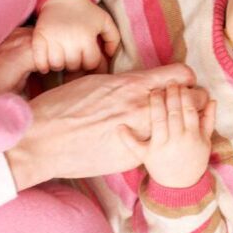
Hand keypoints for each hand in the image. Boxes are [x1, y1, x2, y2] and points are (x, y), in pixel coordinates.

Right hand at [5, 64, 208, 189]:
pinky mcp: (134, 157)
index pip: (181, 75)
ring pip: (184, 125)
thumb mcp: (97, 82)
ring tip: (174, 126)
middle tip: (183, 106)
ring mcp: (140, 134)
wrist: (40, 141)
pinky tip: (154, 145)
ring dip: (182, 124)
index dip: (184, 80)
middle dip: (191, 101)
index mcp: (133, 84)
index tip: (180, 85)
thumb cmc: (62, 107)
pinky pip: (160, 147)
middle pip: (192, 99)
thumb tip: (141, 82)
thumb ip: (126, 83)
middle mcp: (142, 107)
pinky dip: (161, 145)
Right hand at [33, 0, 120, 73]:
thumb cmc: (85, 11)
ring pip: (57, 65)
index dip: (91, 62)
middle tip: (75, 55)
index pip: (91, 63)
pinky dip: (43, 66)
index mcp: (87, 37)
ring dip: (60, 64)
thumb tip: (110, 55)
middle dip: (76, 63)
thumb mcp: (105, 20)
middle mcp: (70, 40)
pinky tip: (48, 62)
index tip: (87, 56)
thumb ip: (113, 38)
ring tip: (63, 57)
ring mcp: (52, 40)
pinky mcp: (38, 39)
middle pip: (73, 66)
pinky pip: (39, 62)